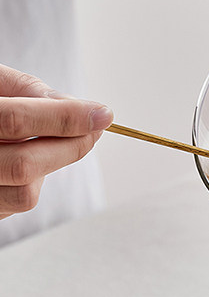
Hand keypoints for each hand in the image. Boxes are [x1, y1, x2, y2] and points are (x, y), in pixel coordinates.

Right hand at [0, 64, 112, 218]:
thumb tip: (81, 109)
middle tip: (95, 128)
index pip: (17, 120)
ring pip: (25, 193)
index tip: (103, 113)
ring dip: (52, 166)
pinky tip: (27, 158)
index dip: (65, 117)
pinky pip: (18, 203)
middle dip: (70, 147)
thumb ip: (30, 92)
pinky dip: (34, 181)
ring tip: (53, 140)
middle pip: (24, 165)